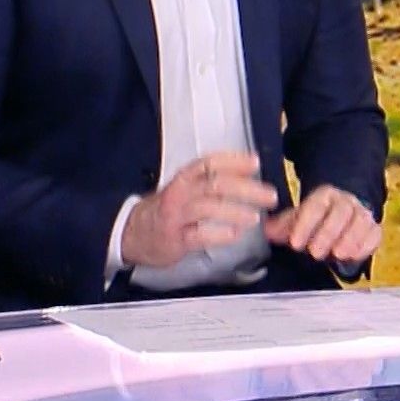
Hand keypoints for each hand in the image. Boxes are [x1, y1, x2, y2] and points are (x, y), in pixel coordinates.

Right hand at [121, 152, 277, 269]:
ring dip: (234, 211)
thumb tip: (248, 178)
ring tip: (255, 217)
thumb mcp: (183, 190)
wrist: (130, 234)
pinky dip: (218, 234)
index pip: (210, 163)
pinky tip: (234, 235)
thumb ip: (209, 183)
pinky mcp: (175, 240)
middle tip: (269, 196)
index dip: (234, 161)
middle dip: (246, 189)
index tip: (256, 162)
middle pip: (215, 185)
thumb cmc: (166, 211)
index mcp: (184, 179)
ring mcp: (176, 217)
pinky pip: (198, 235)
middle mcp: (180, 194)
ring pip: (207, 208)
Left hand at [265, 185, 380, 265]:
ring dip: (350, 238)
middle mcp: (345, 202)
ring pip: (361, 221)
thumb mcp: (297, 220)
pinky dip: (367, 244)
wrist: (342, 216)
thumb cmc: (316, 220)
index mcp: (324, 196)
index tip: (295, 243)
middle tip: (315, 252)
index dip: (305, 224)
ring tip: (338, 254)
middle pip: (341, 212)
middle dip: (328, 232)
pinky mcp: (373, 228)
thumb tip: (266, 230)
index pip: (315, 206)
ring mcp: (362, 214)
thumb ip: (283, 225)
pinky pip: (375, 233)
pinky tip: (356, 255)